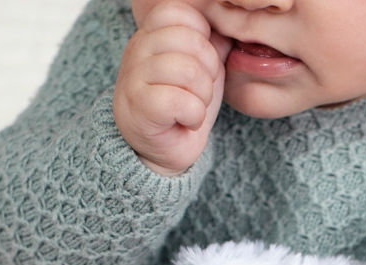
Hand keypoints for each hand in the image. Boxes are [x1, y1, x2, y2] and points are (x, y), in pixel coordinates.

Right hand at [113, 0, 230, 175]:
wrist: (161, 151)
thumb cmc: (181, 108)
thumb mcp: (202, 71)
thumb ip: (212, 44)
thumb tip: (231, 25)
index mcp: (152, 34)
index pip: (181, 12)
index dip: (203, 40)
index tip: (199, 67)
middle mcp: (138, 49)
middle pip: (191, 41)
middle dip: (208, 72)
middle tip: (198, 93)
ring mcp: (134, 77)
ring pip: (188, 71)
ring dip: (202, 96)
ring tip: (192, 107)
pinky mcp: (140, 107)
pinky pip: (180, 101)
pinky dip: (194, 115)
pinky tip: (187, 121)